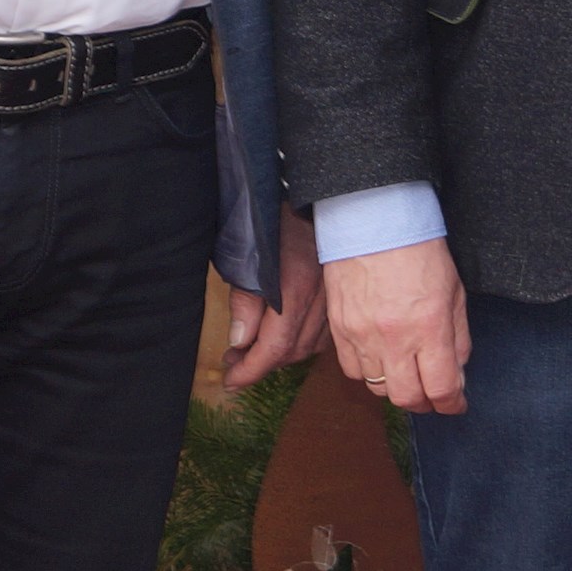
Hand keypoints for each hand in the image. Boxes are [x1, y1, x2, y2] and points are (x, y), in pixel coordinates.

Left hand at [223, 208, 331, 386]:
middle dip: (262, 364)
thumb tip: (241, 341)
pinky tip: (289, 334)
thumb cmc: (273, 216)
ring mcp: (334, 296)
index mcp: (294, 292)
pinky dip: (305, 341)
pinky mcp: (339, 290)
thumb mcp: (246, 256)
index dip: (250, 371)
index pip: (272, 349)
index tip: (231, 380)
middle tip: (236, 361)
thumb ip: (245, 301)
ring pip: (312, 345)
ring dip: (284, 355)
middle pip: (293, 352)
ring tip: (257, 350)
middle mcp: (320, 299)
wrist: (314, 190)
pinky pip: (326, 331)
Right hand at [328, 234, 472, 414]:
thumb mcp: (454, 292)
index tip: (456, 404)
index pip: (442, 388)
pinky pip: (353, 370)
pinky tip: (380, 357)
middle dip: (425, 403)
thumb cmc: (419, 251)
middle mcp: (394, 338)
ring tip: (407, 371)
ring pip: (377, 388)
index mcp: (429, 327)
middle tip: (433, 394)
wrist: (373, 221)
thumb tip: (457, 375)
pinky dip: (369, 372)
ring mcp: (362, 336)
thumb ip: (458, 338)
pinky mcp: (339, 330)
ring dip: (396, 387)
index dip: (452, 404)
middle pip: (407, 398)